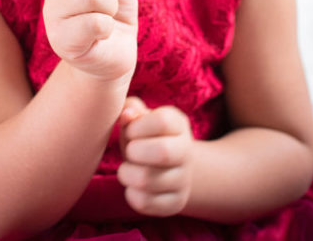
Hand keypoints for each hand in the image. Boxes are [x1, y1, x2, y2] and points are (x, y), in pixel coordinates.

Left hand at [117, 97, 193, 216]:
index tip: (130, 131)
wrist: (168, 167)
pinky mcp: (176, 202)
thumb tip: (128, 113)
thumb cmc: (144, 137)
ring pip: (147, 180)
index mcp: (178, 124)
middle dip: (134, 151)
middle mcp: (186, 151)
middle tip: (130, 151)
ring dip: (127, 174)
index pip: (162, 121)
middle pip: (163, 152)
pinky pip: (145, 202)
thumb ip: (131, 110)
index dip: (137, 126)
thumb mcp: (138, 120)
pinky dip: (131, 194)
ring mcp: (184, 179)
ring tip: (127, 170)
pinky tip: (133, 187)